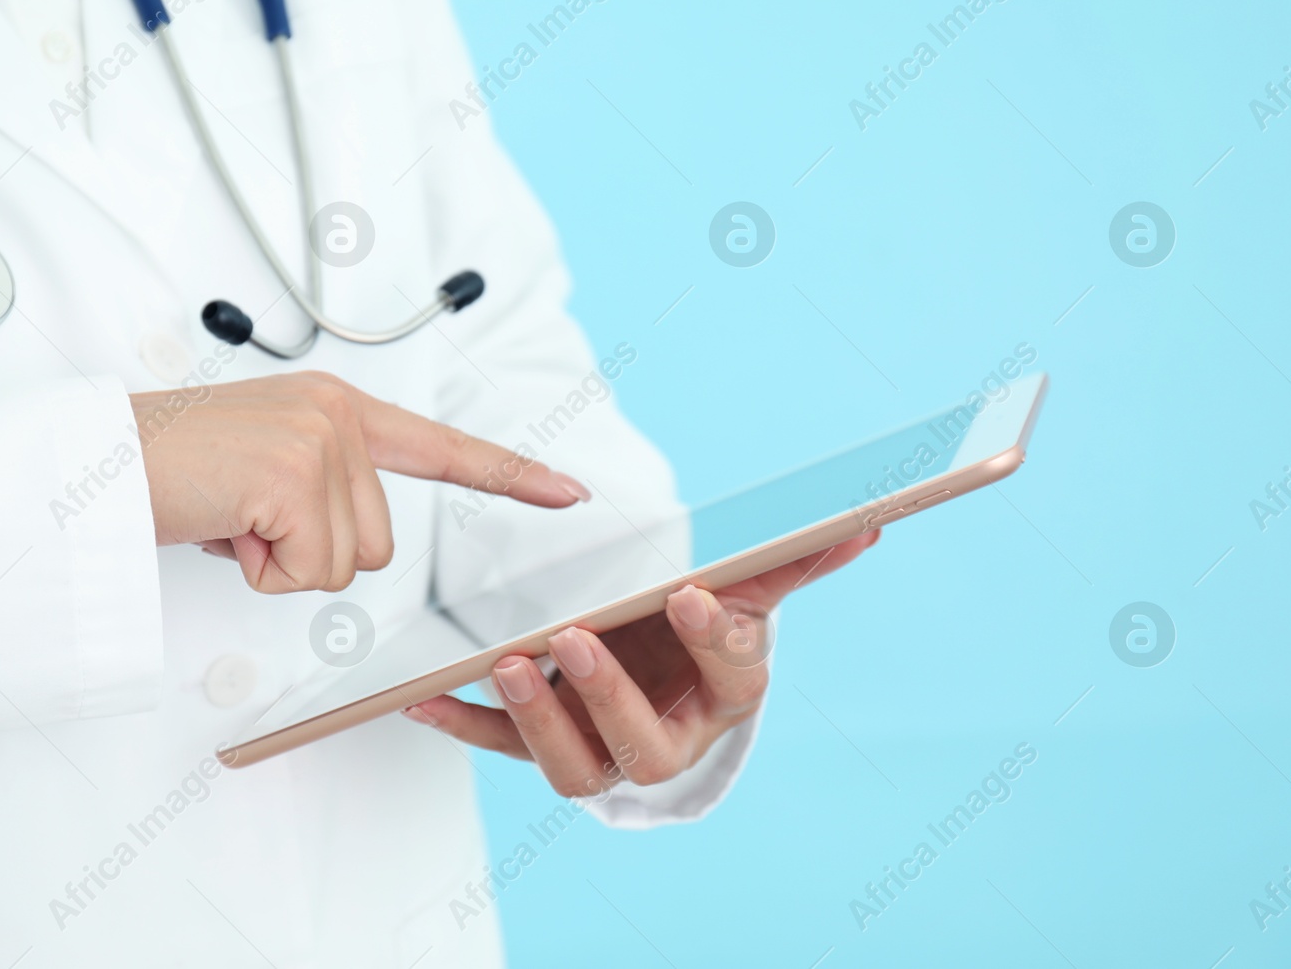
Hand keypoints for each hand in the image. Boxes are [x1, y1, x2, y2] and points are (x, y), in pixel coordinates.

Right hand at [130, 371, 589, 593]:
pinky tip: (221, 526)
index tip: (569, 492)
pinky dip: (259, 573)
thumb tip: (339, 546)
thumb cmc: (166, 473)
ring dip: (282, 565)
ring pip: (346, 566)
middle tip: (242, 518)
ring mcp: (322, 442)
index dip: (509, 474)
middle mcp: (339, 415)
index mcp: (337, 407)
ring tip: (227, 518)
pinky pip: (307, 576)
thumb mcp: (261, 468)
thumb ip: (318, 487)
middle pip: (379, 545)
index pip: (441, 447)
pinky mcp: (296, 478)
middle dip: (308, 554)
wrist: (94, 464)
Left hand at [405, 531, 878, 797]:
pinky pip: (501, 747)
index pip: (731, 672)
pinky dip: (462, 726)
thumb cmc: (702, 630)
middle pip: (643, 744)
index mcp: (728, 695)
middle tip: (577, 638)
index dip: (714, 637)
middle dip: (609, 694)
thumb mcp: (747, 592)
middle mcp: (667, 739)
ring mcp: (604, 751)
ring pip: (574, 765)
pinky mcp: (546, 745)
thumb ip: (794, 560)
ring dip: (536, 720)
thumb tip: (867, 525)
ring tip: (506, 667)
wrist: (664, 673)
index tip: (691, 593)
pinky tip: (423, 701)